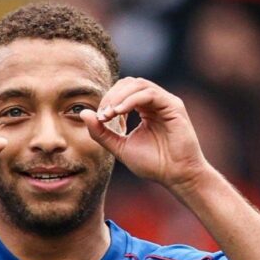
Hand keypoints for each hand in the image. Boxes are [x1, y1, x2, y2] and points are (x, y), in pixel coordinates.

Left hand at [80, 78, 208, 191]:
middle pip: (129, 83)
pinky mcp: (173, 105)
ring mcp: (165, 102)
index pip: (123, 92)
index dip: (108, 100)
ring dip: (119, 97)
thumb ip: (102, 132)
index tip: (99, 118)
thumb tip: (83, 114)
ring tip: (109, 114)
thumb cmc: (153, 163)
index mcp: (144, 109)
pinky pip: (149, 93)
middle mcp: (155, 102)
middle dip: (112, 96)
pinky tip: (120, 112)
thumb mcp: (120, 147)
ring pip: (138, 84)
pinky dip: (132, 100)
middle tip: (103, 115)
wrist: (176, 175)